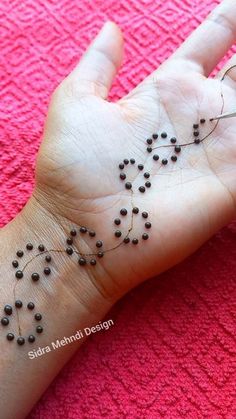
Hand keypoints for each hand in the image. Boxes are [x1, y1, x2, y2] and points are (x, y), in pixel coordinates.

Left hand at [32, 0, 235, 301]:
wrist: (81, 232)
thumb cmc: (72, 171)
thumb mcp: (76, 104)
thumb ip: (99, 66)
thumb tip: (113, 27)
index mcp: (165, 94)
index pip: (205, 49)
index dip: (223, 26)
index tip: (235, 6)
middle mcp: (196, 120)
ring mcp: (217, 152)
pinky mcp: (230, 185)